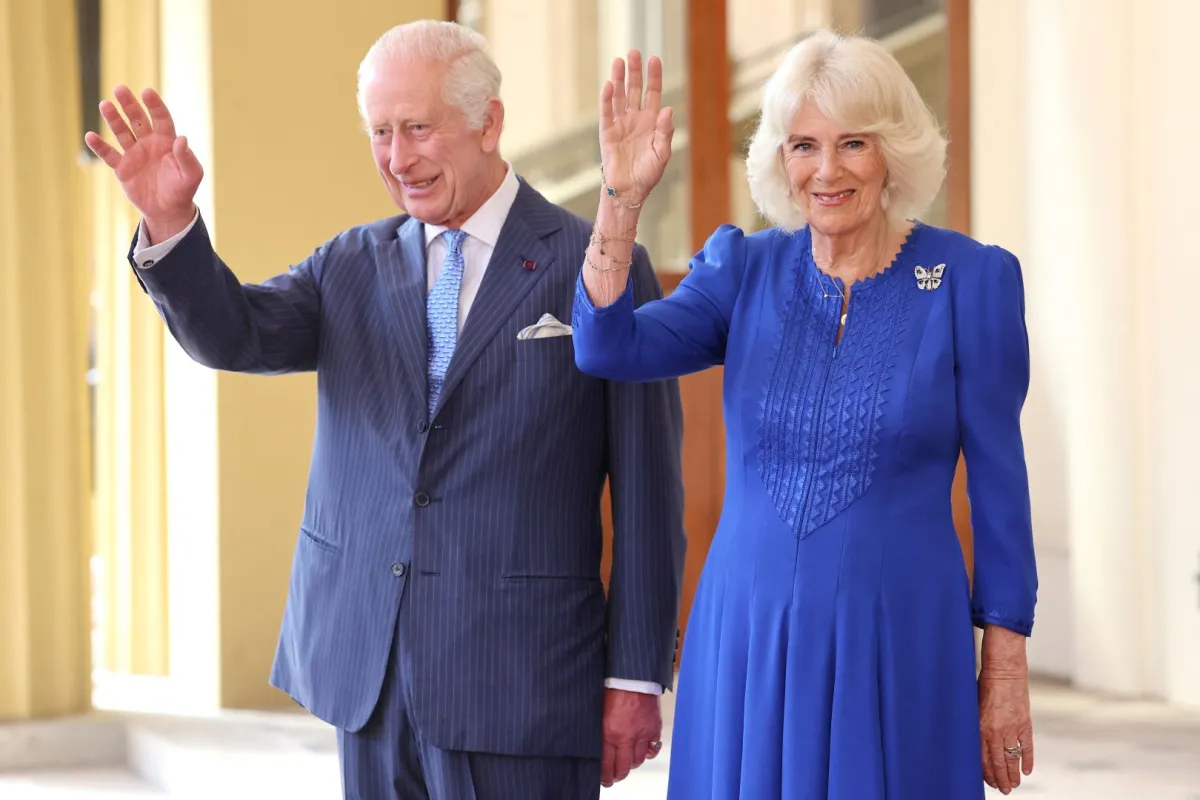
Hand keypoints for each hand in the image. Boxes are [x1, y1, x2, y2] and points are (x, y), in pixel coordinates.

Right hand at [84, 85, 202, 241]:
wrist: (168, 210)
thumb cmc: (183, 190)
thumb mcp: (191, 175)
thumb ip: (187, 157)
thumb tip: (182, 139)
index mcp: (167, 141)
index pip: (161, 118)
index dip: (154, 106)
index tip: (147, 92)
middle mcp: (149, 143)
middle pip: (137, 119)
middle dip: (129, 105)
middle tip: (120, 89)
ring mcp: (134, 154)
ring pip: (122, 132)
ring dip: (113, 119)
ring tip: (105, 105)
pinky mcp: (122, 168)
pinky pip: (109, 155)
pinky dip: (99, 146)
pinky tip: (90, 136)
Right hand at [598, 50, 674, 206]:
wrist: (629, 191)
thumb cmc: (648, 174)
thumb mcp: (662, 154)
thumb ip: (665, 132)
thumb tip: (668, 109)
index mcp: (651, 122)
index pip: (653, 93)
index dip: (654, 76)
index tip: (654, 59)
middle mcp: (635, 119)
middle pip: (634, 89)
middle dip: (635, 71)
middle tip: (634, 52)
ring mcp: (620, 124)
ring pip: (619, 96)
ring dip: (619, 79)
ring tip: (619, 61)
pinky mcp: (607, 133)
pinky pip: (606, 113)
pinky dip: (607, 99)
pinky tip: (608, 85)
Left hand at [601, 688, 661, 787]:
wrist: (633, 677)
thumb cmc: (614, 689)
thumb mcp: (599, 712)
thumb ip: (601, 731)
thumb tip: (599, 747)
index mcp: (610, 733)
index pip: (607, 764)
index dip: (605, 776)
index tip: (605, 780)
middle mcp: (627, 737)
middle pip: (623, 767)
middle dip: (618, 776)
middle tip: (615, 777)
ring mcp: (642, 734)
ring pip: (638, 761)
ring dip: (632, 764)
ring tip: (627, 763)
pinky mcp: (654, 729)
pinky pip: (652, 749)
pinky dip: (648, 752)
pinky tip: (642, 751)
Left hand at [978, 669, 1034, 793]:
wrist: (1004, 671)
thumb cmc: (984, 685)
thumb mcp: (973, 706)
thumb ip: (976, 724)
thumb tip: (975, 741)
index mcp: (980, 727)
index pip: (983, 758)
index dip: (987, 773)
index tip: (989, 783)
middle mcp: (996, 731)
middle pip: (998, 762)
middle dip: (1000, 779)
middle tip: (1003, 790)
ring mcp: (1012, 729)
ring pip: (1012, 758)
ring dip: (1013, 774)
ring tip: (1014, 785)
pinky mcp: (1025, 724)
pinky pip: (1027, 747)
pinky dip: (1028, 760)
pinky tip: (1027, 771)